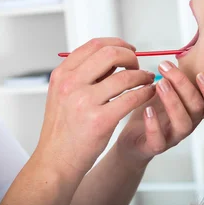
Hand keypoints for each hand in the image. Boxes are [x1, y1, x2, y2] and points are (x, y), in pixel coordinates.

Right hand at [33, 38, 156, 180]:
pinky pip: (131, 98)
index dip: (116, 43)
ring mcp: (85, 102)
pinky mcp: (100, 120)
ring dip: (142, 76)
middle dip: (130, 57)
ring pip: (125, 76)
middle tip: (137, 65)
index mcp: (62, 74)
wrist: (55, 161)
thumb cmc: (62, 130)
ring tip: (147, 80)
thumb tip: (114, 57)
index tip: (128, 49)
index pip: (94, 45)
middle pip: (110, 54)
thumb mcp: (62, 94)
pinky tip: (148, 94)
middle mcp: (71, 84)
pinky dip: (144, 93)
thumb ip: (83, 75)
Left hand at [115, 61, 203, 164]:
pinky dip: (153, 125)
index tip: (202, 73)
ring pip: (183, 123)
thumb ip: (177, 76)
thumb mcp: (166, 89)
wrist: (132, 137)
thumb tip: (186, 49)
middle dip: (184, 85)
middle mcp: (188, 123)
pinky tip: (146, 109)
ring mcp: (173, 136)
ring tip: (159, 84)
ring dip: (173, 101)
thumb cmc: (152, 109)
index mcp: (195, 109)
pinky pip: (159, 141)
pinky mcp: (154, 146)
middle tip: (166, 67)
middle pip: (198, 107)